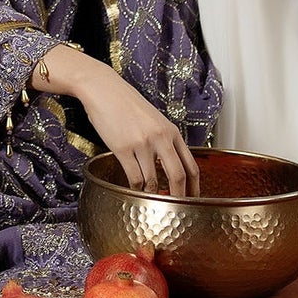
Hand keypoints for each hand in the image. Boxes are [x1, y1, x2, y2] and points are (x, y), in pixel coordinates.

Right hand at [70, 59, 200, 196]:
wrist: (102, 87)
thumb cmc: (125, 103)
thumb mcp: (154, 118)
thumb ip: (164, 139)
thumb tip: (170, 165)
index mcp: (171, 131)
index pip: (191, 166)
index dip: (194, 187)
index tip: (193, 199)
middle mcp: (160, 137)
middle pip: (178, 177)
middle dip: (179, 197)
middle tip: (176, 209)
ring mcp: (142, 143)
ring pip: (153, 181)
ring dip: (151, 193)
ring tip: (148, 196)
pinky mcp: (122, 148)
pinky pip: (134, 177)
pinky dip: (135, 187)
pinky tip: (133, 186)